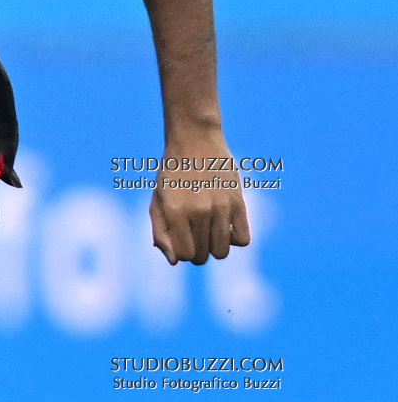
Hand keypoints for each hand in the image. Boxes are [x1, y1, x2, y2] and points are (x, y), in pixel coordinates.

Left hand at [149, 132, 251, 264]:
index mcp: (175, 211)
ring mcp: (220, 207)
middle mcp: (198, 211)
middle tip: (194, 233)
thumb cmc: (172, 174)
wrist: (194, 140)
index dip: (181, 252)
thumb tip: (176, 261)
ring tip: (208, 231)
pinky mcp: (238, 202)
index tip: (181, 238)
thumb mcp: (157, 201)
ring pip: (222, 251)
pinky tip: (225, 226)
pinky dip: (234, 240)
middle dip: (197, 251)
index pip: (184, 255)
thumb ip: (161, 233)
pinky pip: (244, 239)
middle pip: (202, 256)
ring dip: (214, 248)